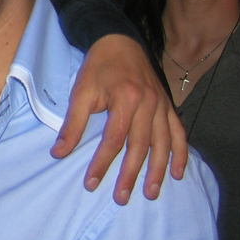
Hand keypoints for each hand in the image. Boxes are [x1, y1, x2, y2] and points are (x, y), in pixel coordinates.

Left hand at [52, 34, 187, 202]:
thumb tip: (58, 153)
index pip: (113, 140)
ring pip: (163, 144)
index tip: (91, 184)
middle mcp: (148, 104)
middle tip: (121, 198)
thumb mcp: (80, 92)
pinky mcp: (168, 105)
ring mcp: (161, 105)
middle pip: (140, 147)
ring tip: (151, 193)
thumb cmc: (98, 67)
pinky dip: (181, 153)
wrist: (119, 41)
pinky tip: (177, 173)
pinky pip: (178, 133)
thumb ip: (72, 124)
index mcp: (125, 100)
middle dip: (130, 175)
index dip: (102, 164)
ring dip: (158, 171)